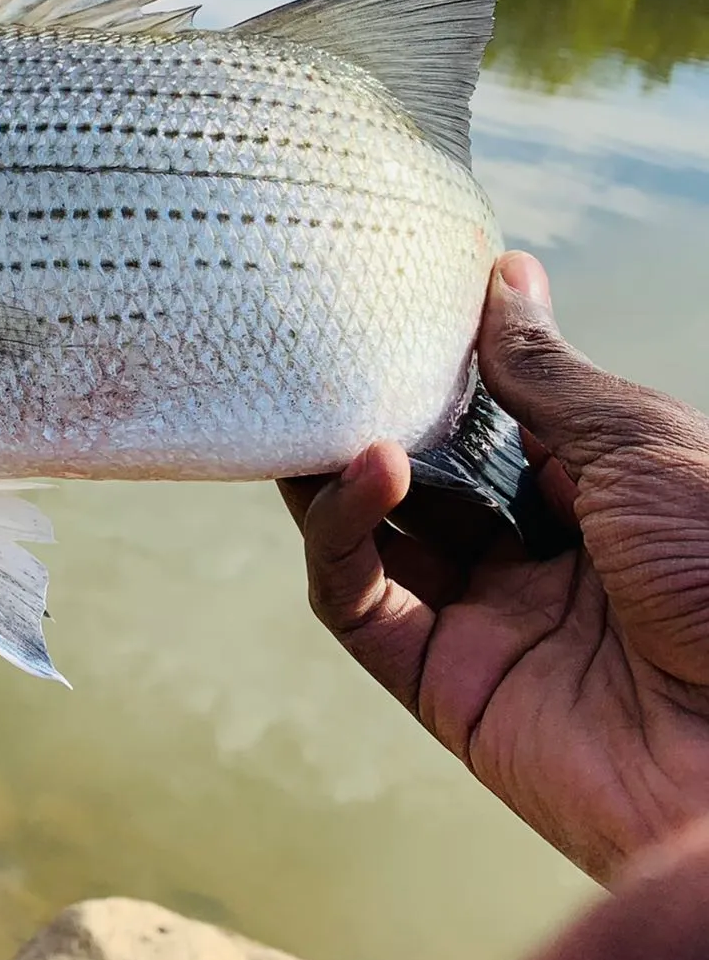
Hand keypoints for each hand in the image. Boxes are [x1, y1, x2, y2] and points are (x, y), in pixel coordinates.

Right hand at [279, 251, 708, 882]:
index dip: (428, 373)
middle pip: (414, 480)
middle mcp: (528, 557)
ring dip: (334, 472)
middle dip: (363, 420)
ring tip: (317, 409)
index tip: (380, 313)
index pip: (479, 424)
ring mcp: (481, 622)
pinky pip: (356, 602)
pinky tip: (367, 471)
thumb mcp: (641, 446)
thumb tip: (506, 275)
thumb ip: (548, 375)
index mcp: (588, 498)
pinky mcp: (440, 684)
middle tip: (317, 360)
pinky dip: (341, 534)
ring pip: (368, 537)